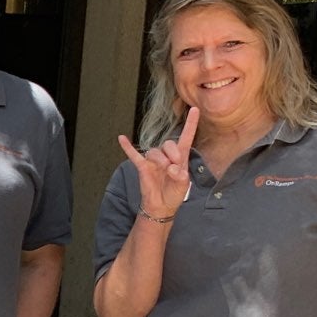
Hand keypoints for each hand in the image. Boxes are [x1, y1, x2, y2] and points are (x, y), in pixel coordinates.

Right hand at [116, 106, 195, 220]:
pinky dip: (127, 147)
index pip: (187, 137)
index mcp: (180, 157)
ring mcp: (154, 161)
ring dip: (159, 159)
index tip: (195, 109)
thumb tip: (171, 168)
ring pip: (155, 151)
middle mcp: (167, 156)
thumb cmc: (174, 194)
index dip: (191, 123)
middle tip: (173, 167)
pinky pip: (134, 155)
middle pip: (169, 144)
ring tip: (163, 170)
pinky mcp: (142, 167)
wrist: (161, 206)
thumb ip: (180, 176)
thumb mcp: (183, 186)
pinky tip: (121, 138)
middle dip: (172, 153)